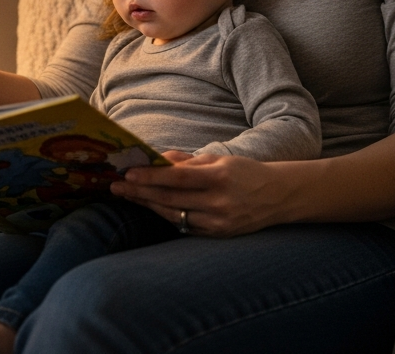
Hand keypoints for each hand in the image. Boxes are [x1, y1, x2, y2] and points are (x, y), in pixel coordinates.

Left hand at [111, 152, 287, 237]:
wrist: (278, 197)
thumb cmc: (246, 173)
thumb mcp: (220, 159)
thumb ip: (188, 161)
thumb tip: (158, 159)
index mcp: (219, 178)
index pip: (177, 179)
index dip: (150, 177)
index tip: (128, 173)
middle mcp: (218, 203)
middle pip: (170, 199)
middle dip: (140, 192)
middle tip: (115, 186)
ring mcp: (218, 223)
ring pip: (173, 215)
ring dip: (148, 205)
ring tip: (127, 195)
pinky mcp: (217, 235)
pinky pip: (185, 225)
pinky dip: (167, 215)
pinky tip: (151, 206)